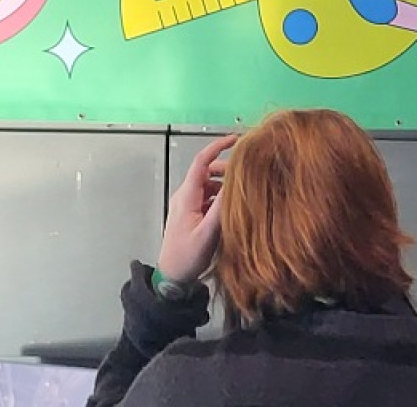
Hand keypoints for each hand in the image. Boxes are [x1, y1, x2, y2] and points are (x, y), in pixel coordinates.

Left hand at [156, 133, 235, 284]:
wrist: (171, 277)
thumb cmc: (187, 256)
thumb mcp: (208, 233)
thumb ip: (221, 208)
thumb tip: (236, 183)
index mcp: (187, 195)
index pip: (201, 161)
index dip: (217, 146)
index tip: (235, 139)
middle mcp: (185, 195)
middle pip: (206, 171)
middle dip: (225, 169)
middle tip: (244, 175)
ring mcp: (186, 205)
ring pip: (207, 185)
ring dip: (223, 185)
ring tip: (241, 194)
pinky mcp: (189, 215)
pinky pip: (206, 198)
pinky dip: (219, 198)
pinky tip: (230, 209)